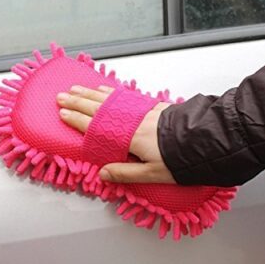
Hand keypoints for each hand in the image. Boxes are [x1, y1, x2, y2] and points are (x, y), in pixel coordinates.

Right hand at [56, 85, 176, 183]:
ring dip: (91, 93)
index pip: (96, 125)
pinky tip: (105, 88)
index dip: (77, 119)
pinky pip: (125, 95)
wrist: (203, 140)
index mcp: (130, 137)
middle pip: (99, 108)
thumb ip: (126, 173)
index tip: (62, 113)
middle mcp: (132, 120)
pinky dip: (111, 91)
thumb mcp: (153, 173)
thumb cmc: (179, 159)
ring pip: (110, 98)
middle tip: (61, 96)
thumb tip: (102, 174)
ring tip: (77, 88)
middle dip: (78, 101)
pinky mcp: (151, 106)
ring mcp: (141, 110)